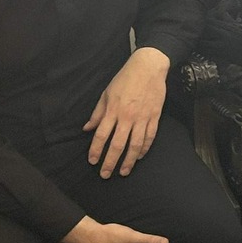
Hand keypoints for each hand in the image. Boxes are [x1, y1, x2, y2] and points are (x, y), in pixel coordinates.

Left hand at [84, 47, 169, 177]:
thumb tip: (87, 128)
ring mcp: (142, 118)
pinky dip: (144, 149)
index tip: (92, 161)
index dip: (95, 150)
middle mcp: (127, 117)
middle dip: (110, 162)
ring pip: (135, 145)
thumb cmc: (125, 79)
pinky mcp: (154, 117)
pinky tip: (139, 157)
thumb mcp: (106, 93)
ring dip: (128, 161)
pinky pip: (149, 137)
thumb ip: (97, 113)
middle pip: (117, 145)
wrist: (148, 68)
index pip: (101, 135)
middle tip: (105, 174)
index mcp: (113, 111)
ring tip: (123, 172)